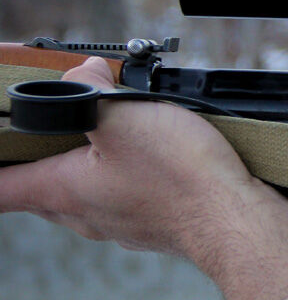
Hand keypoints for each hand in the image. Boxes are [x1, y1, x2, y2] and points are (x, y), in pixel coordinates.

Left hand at [0, 57, 287, 299]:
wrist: (236, 220)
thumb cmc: (180, 177)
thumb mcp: (122, 114)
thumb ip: (86, 89)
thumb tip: (81, 74)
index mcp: (60, 190)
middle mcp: (83, 214)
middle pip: (39, 189)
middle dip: (39, 160)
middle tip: (50, 128)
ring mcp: (120, 224)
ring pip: (85, 194)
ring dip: (88, 167)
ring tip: (110, 135)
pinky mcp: (155, 225)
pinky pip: (126, 200)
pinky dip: (128, 179)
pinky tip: (154, 159)